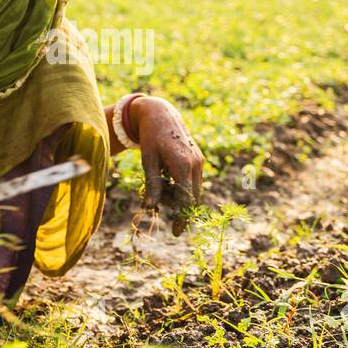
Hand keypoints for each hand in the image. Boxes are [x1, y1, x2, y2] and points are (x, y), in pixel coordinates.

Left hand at [130, 96, 204, 235]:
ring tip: (159, 180)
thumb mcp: (148, 161)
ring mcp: (199, 161)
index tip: (176, 233)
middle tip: (157, 198)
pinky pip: (193, 181)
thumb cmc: (150, 137)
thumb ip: (152, 185)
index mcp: (182, 165)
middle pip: (192, 198)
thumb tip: (150, 208)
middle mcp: (195, 164)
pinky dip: (181, 185)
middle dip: (176, 205)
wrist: (161, 114)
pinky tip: (166, 175)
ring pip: (193, 190)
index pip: (186, 200)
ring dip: (178, 195)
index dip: (181, 218)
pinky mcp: (199, 159)